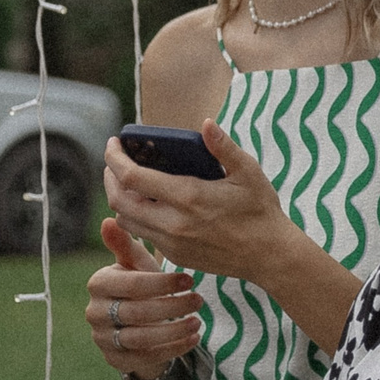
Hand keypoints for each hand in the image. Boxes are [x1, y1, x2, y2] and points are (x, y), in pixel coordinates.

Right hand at [85, 218, 202, 378]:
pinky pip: (146, 358)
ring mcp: (103, 339)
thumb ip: (126, 245)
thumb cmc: (140, 287)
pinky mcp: (115, 360)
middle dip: (172, 307)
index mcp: (98, 284)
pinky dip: (173, 349)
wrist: (134, 323)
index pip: (131, 285)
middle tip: (199, 300)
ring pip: (141, 338)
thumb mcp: (136, 265)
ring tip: (198, 322)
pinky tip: (194, 338)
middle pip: (137, 312)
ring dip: (173, 331)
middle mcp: (95, 312)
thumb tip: (109, 220)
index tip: (190, 280)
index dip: (162, 283)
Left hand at [103, 123, 298, 281]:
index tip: (113, 143)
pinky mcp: (176, 256)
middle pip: (118, 200)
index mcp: (187, 197)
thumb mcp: (248, 172)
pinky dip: (139, 217)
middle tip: (115, 162)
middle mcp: (173, 223)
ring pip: (126, 221)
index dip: (114, 157)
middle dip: (110, 177)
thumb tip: (206, 123)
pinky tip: (151, 204)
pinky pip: (144, 235)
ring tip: (129, 182)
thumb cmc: (260, 210)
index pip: (130, 177)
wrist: (269, 256)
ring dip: (121, 199)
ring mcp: (172, 243)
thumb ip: (223, 147)